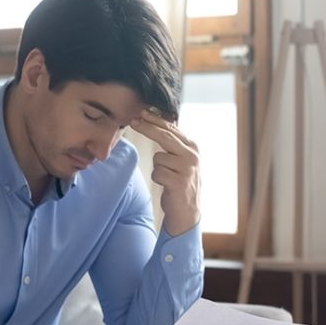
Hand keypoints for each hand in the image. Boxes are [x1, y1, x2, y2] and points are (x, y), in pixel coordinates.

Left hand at [130, 108, 200, 236]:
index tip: (141, 113)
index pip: (172, 129)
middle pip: (165, 136)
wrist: (187, 211)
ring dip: (157, 168)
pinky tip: (167, 185)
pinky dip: (157, 179)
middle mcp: (192, 155)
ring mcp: (187, 168)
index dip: (155, 120)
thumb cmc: (179, 183)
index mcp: (192, 147)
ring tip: (167, 178)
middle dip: (148, 128)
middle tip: (133, 121)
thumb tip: (156, 123)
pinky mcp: (179, 182)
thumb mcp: (180, 160)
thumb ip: (172, 144)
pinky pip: (157, 173)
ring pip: (158, 158)